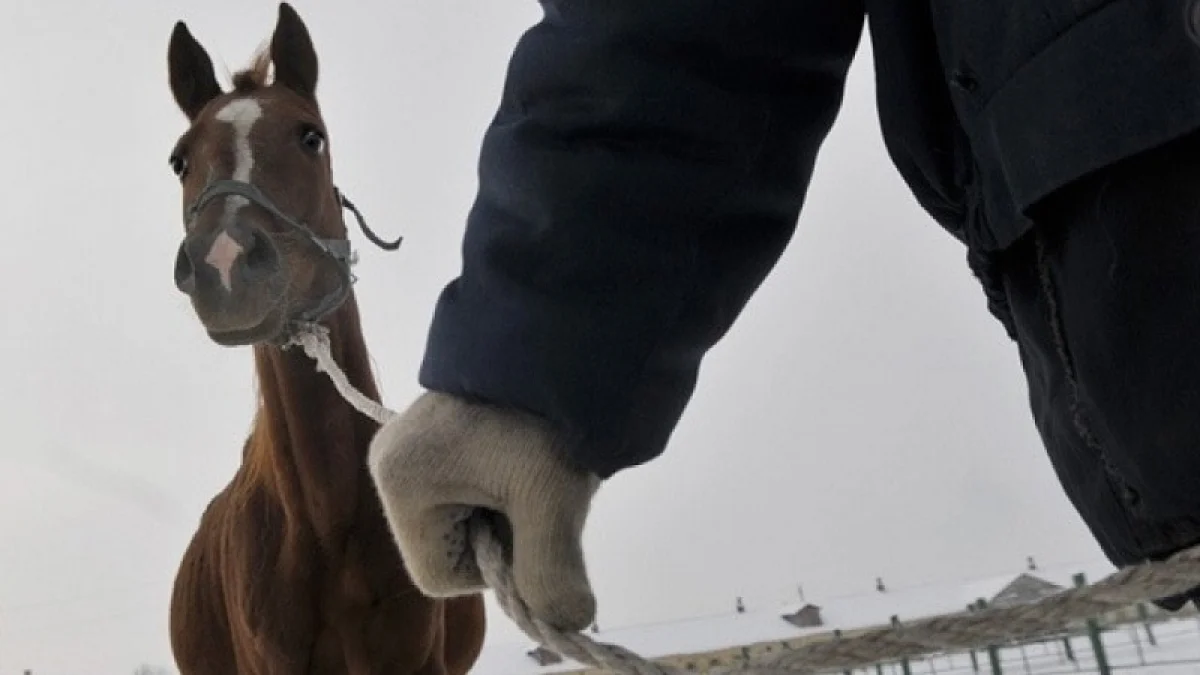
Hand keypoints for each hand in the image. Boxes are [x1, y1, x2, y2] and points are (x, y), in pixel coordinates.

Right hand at [367, 391, 600, 630]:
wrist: (557, 329)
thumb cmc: (543, 412)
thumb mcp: (552, 496)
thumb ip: (553, 570)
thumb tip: (571, 622)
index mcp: (399, 483)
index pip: (442, 577)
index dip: (496, 567)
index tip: (531, 519)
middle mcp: (390, 466)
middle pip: (451, 548)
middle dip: (504, 533)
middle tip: (539, 486)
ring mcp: (408, 446)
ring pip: (463, 519)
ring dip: (509, 508)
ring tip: (536, 463)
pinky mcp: (433, 433)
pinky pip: (467, 487)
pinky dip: (505, 484)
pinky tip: (526, 452)